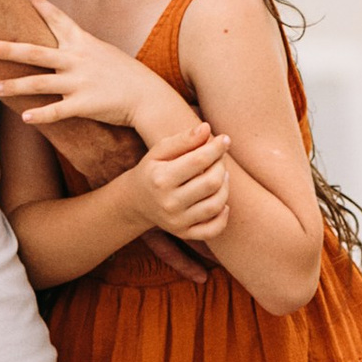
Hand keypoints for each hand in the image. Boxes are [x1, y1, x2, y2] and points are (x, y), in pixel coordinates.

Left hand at [0, 1, 191, 152]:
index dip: (41, 6)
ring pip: (40, 83)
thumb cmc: (125, 75)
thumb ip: (81, 48)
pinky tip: (24, 117)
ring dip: (15, 85)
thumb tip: (63, 44)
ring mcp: (79, 82)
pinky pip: (57, 110)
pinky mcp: (84, 104)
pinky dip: (40, 114)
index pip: (59, 20)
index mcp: (83, 44)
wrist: (148, 96)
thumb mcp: (104, 53)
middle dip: (9, 48)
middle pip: (36, 52)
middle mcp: (77, 60)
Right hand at [130, 130, 231, 249]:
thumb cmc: (153, 169)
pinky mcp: (184, 233)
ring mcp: (177, 221)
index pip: (199, 161)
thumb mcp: (160, 151)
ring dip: (225, 187)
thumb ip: (183, 139)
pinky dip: (223, 216)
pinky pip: (213, 229)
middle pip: (211, 183)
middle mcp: (169, 203)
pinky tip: (222, 202)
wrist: (137, 201)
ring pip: (216, 204)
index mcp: (161, 178)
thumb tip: (207, 128)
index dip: (216, 147)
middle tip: (219, 158)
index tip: (225, 139)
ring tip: (221, 175)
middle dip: (221, 166)